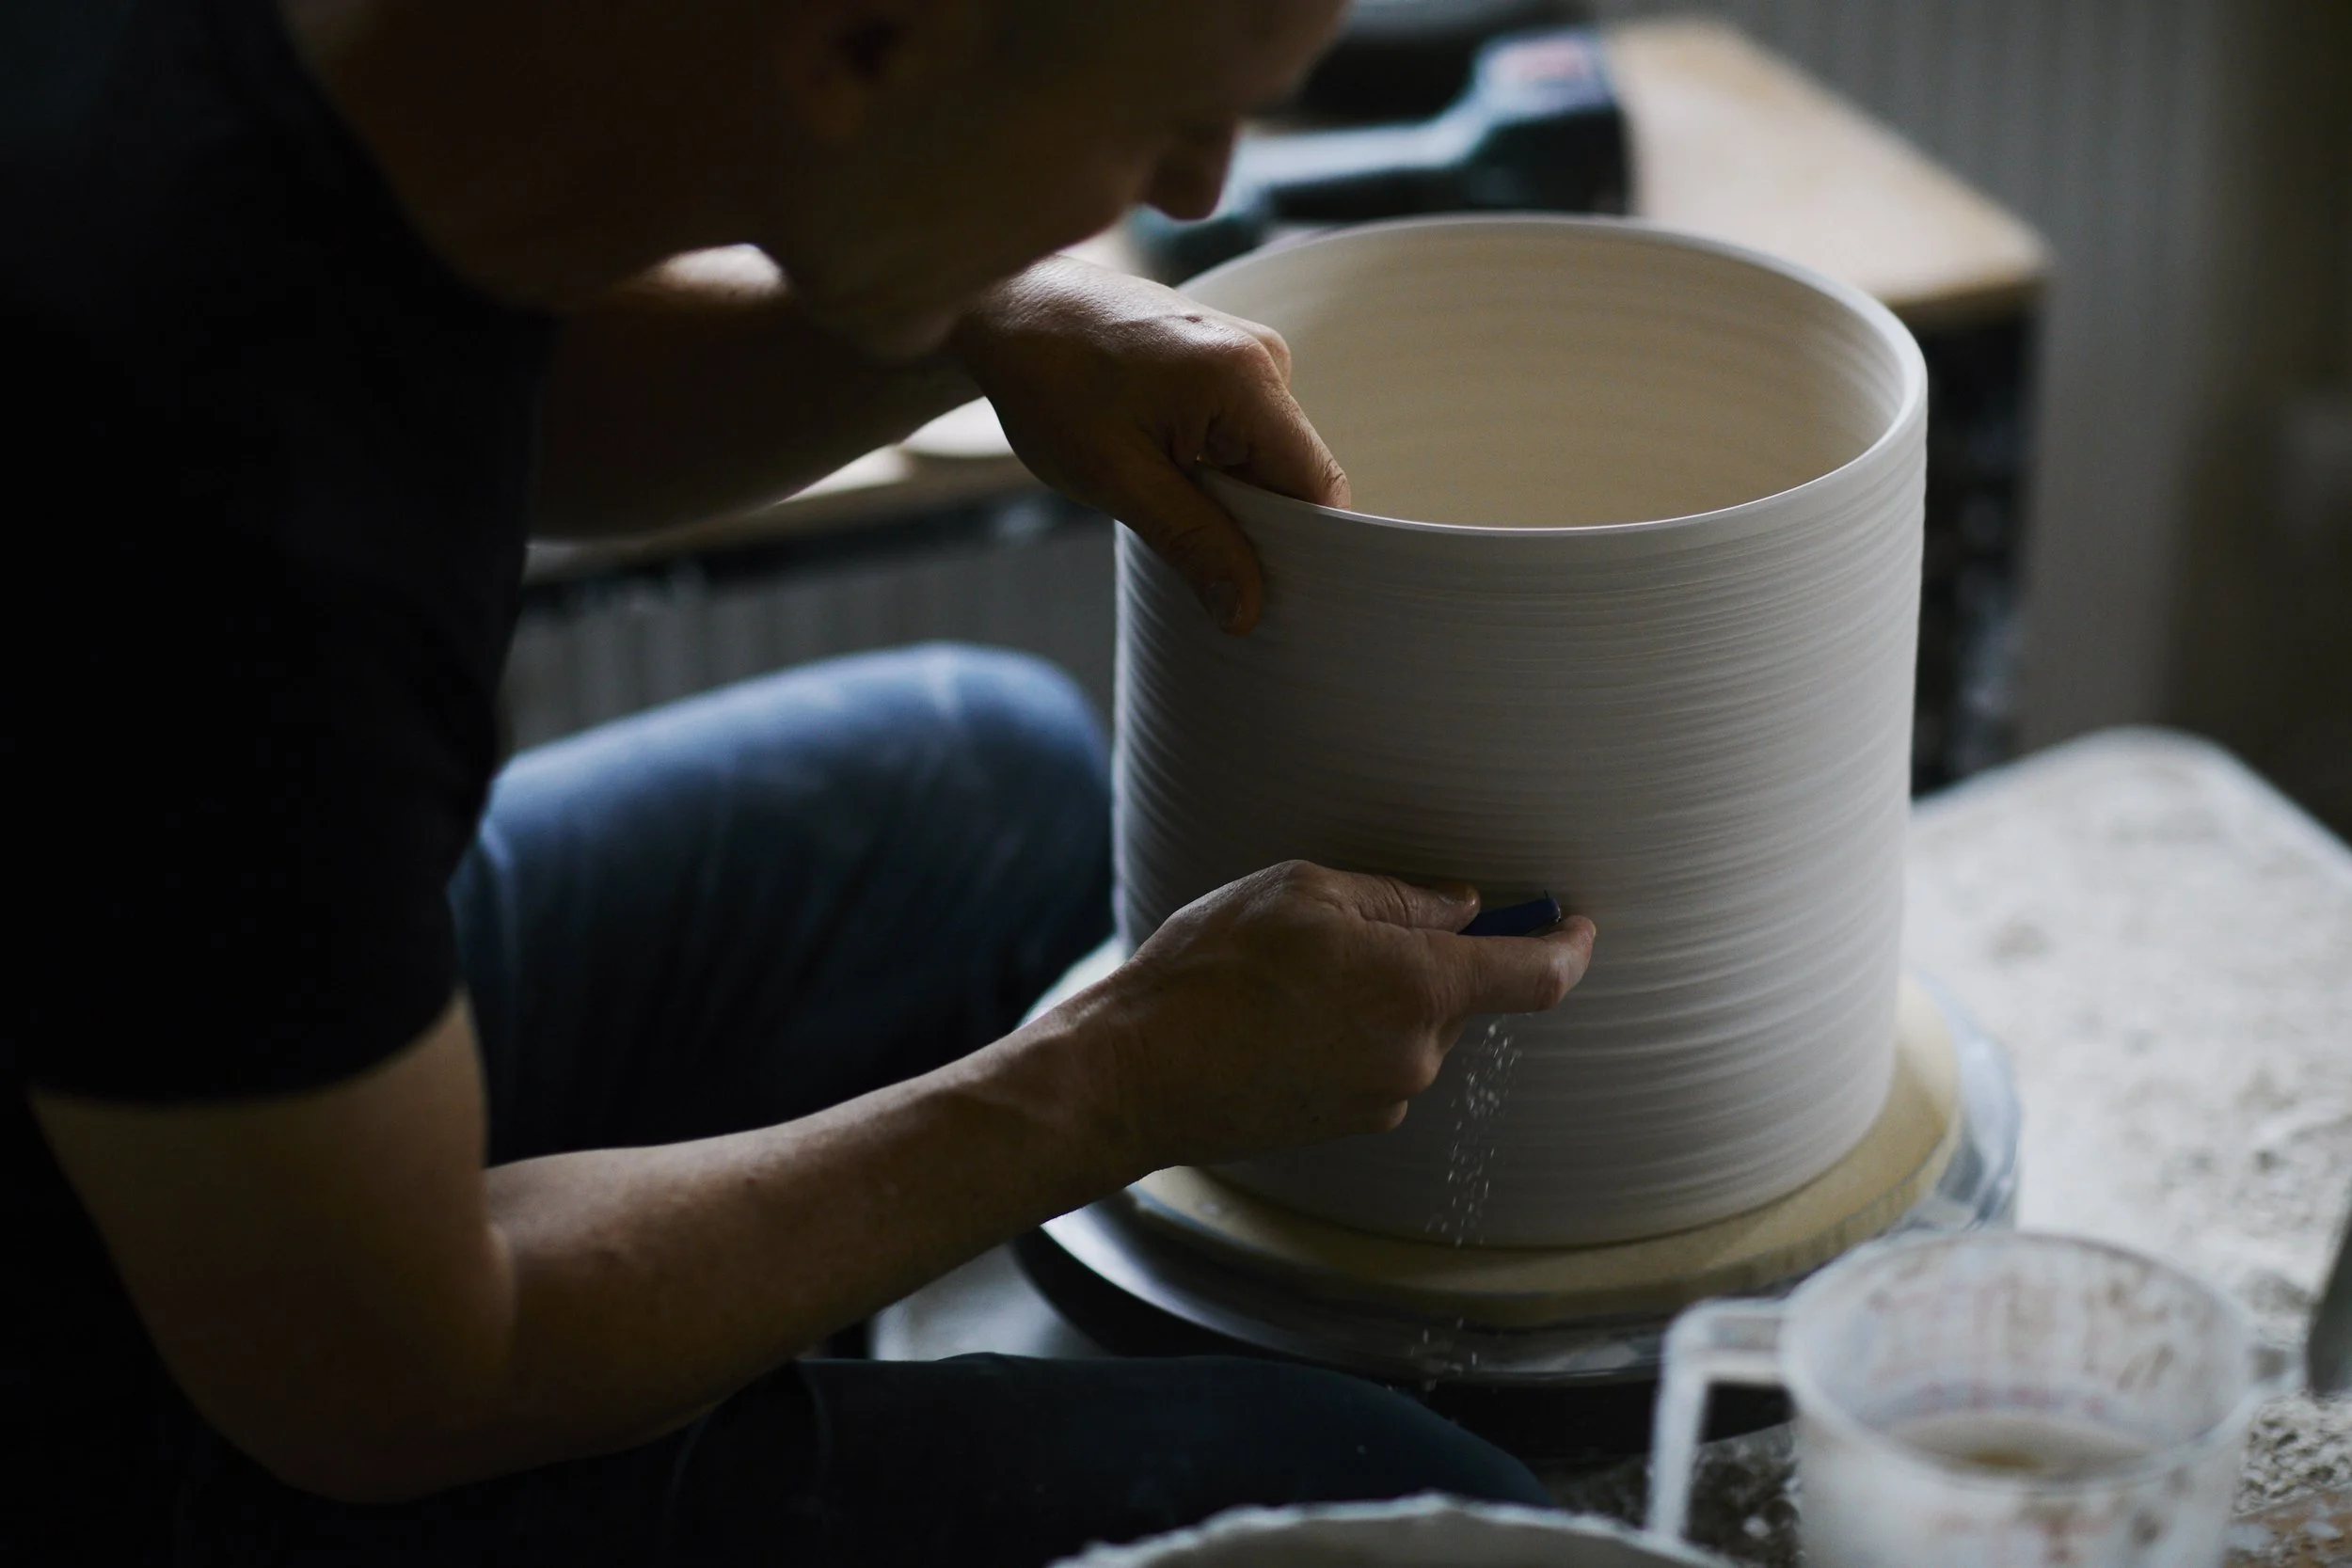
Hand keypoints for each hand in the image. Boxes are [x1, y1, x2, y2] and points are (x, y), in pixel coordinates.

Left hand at [948, 256, 1349, 633]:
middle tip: (1206, 575)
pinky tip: (1166, 478)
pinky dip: (1214, 467)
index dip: (1305, 549)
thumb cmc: (1049, 383)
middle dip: (1259, 528)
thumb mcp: (1117, 479)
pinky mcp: (1221, 356)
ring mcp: (1243, 352)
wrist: (1006, 308)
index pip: (1317, 486)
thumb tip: (1246, 610)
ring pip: (1264, 457)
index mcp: (1246, 380)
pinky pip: (1241, 431)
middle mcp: (1261, 357)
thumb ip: (1192, 543)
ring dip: (1229, 498)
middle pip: (1293, 474)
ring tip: (1167, 508)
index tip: (1274, 601)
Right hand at [1052, 862, 1596, 1173]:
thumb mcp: (1303, 893)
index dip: (1567, 946)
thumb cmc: (1211, 970)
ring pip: (1409, 1028)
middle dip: (1425, 957)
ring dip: (1375, 994)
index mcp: (1420, 990)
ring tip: (1287, 973)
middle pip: (1457, 995)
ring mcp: (1380, 1099)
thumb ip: (1397, 899)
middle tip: (1350, 925)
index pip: (1536, 977)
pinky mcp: (1342, 1124)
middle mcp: (1415, 1056)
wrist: (1134, 1072)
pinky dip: (1344, 1032)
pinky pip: (1370, 1062)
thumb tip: (1461, 909)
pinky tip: (1275, 1015)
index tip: (1576, 925)